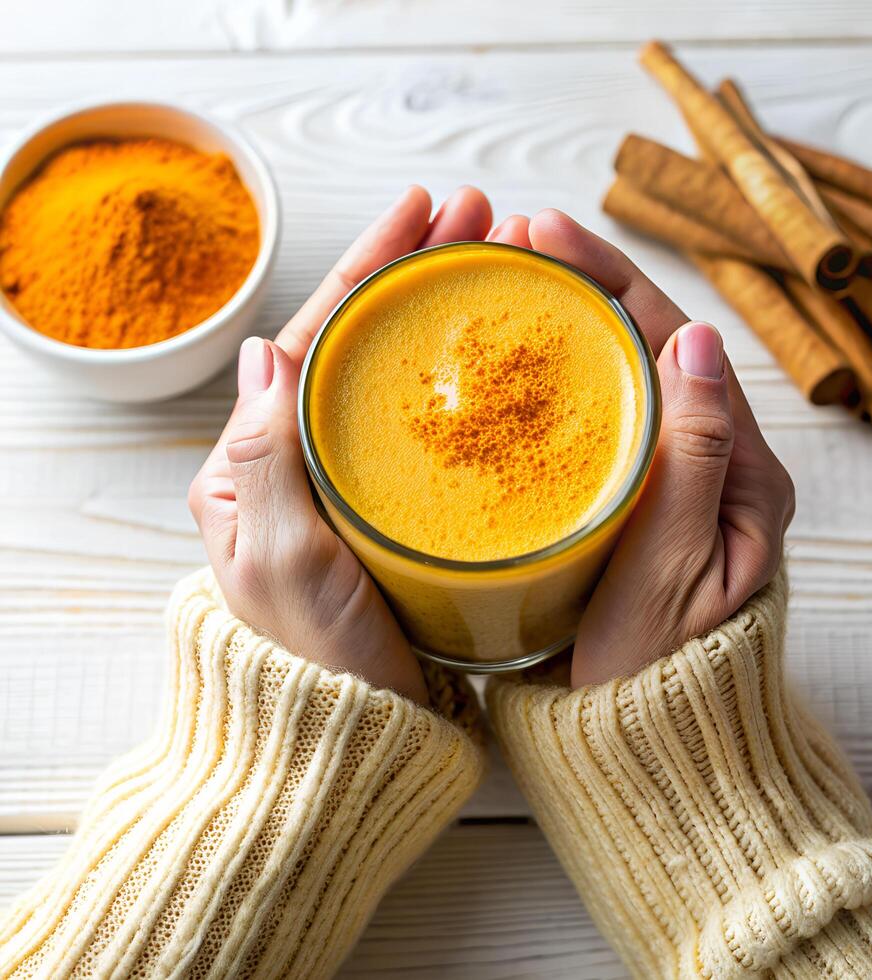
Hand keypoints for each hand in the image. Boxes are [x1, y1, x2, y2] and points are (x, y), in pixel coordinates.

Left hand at [188, 186, 494, 703]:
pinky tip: (488, 351)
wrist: (356, 743)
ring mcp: (344, 486)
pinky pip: (414, 427)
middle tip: (478, 220)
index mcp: (251, 469)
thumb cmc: (321, 665)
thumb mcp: (287, 564)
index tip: (419, 213)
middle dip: (409, 274)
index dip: (363, 272)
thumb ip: (270, 459)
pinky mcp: (388, 512)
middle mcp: (293, 466)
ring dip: (433, 313)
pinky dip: (450, 380)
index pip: (307, 341)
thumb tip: (262, 352)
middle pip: (352, 345)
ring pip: (387, 377)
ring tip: (490, 258)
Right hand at [486, 210, 794, 687]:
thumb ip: (693, 463)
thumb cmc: (654, 675)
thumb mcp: (674, 576)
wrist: (635, 741)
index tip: (550, 237)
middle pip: (651, 350)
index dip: (617, 286)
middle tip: (517, 239)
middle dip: (588, 287)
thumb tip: (697, 342)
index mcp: (743, 478)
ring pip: (620, 380)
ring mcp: (667, 481)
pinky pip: (597, 423)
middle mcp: (712, 467)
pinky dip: (557, 382)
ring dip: (570, 324)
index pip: (683, 352)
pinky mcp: (626, 501)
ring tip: (510, 276)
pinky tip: (514, 357)